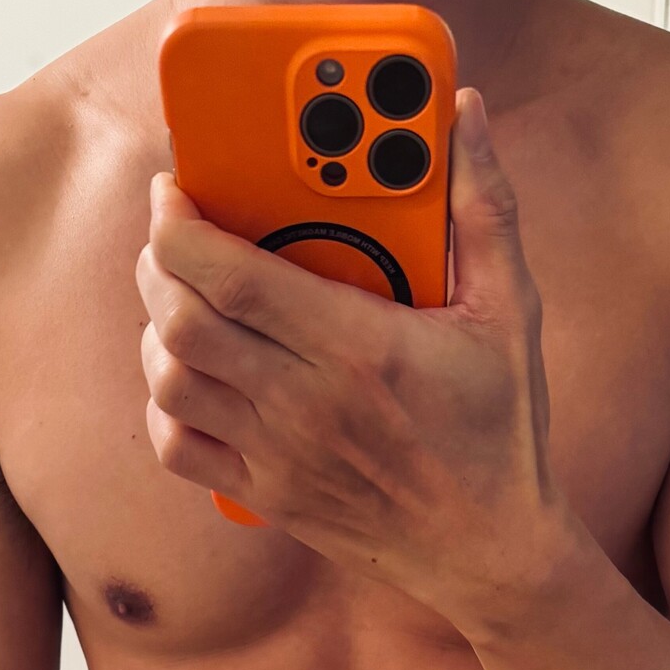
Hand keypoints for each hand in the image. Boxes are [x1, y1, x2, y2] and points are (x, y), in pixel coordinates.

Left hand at [136, 88, 562, 644]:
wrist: (492, 553)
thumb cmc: (502, 431)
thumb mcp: (511, 311)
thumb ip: (484, 207)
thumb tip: (463, 116)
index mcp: (355, 346)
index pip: (230, 274)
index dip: (179, 222)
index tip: (175, 189)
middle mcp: (303, 403)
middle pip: (182, 319)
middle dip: (159, 262)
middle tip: (175, 235)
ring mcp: (278, 455)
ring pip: (169, 380)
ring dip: (158, 332)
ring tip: (181, 301)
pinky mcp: (268, 495)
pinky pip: (178, 447)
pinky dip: (165, 406)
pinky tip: (191, 376)